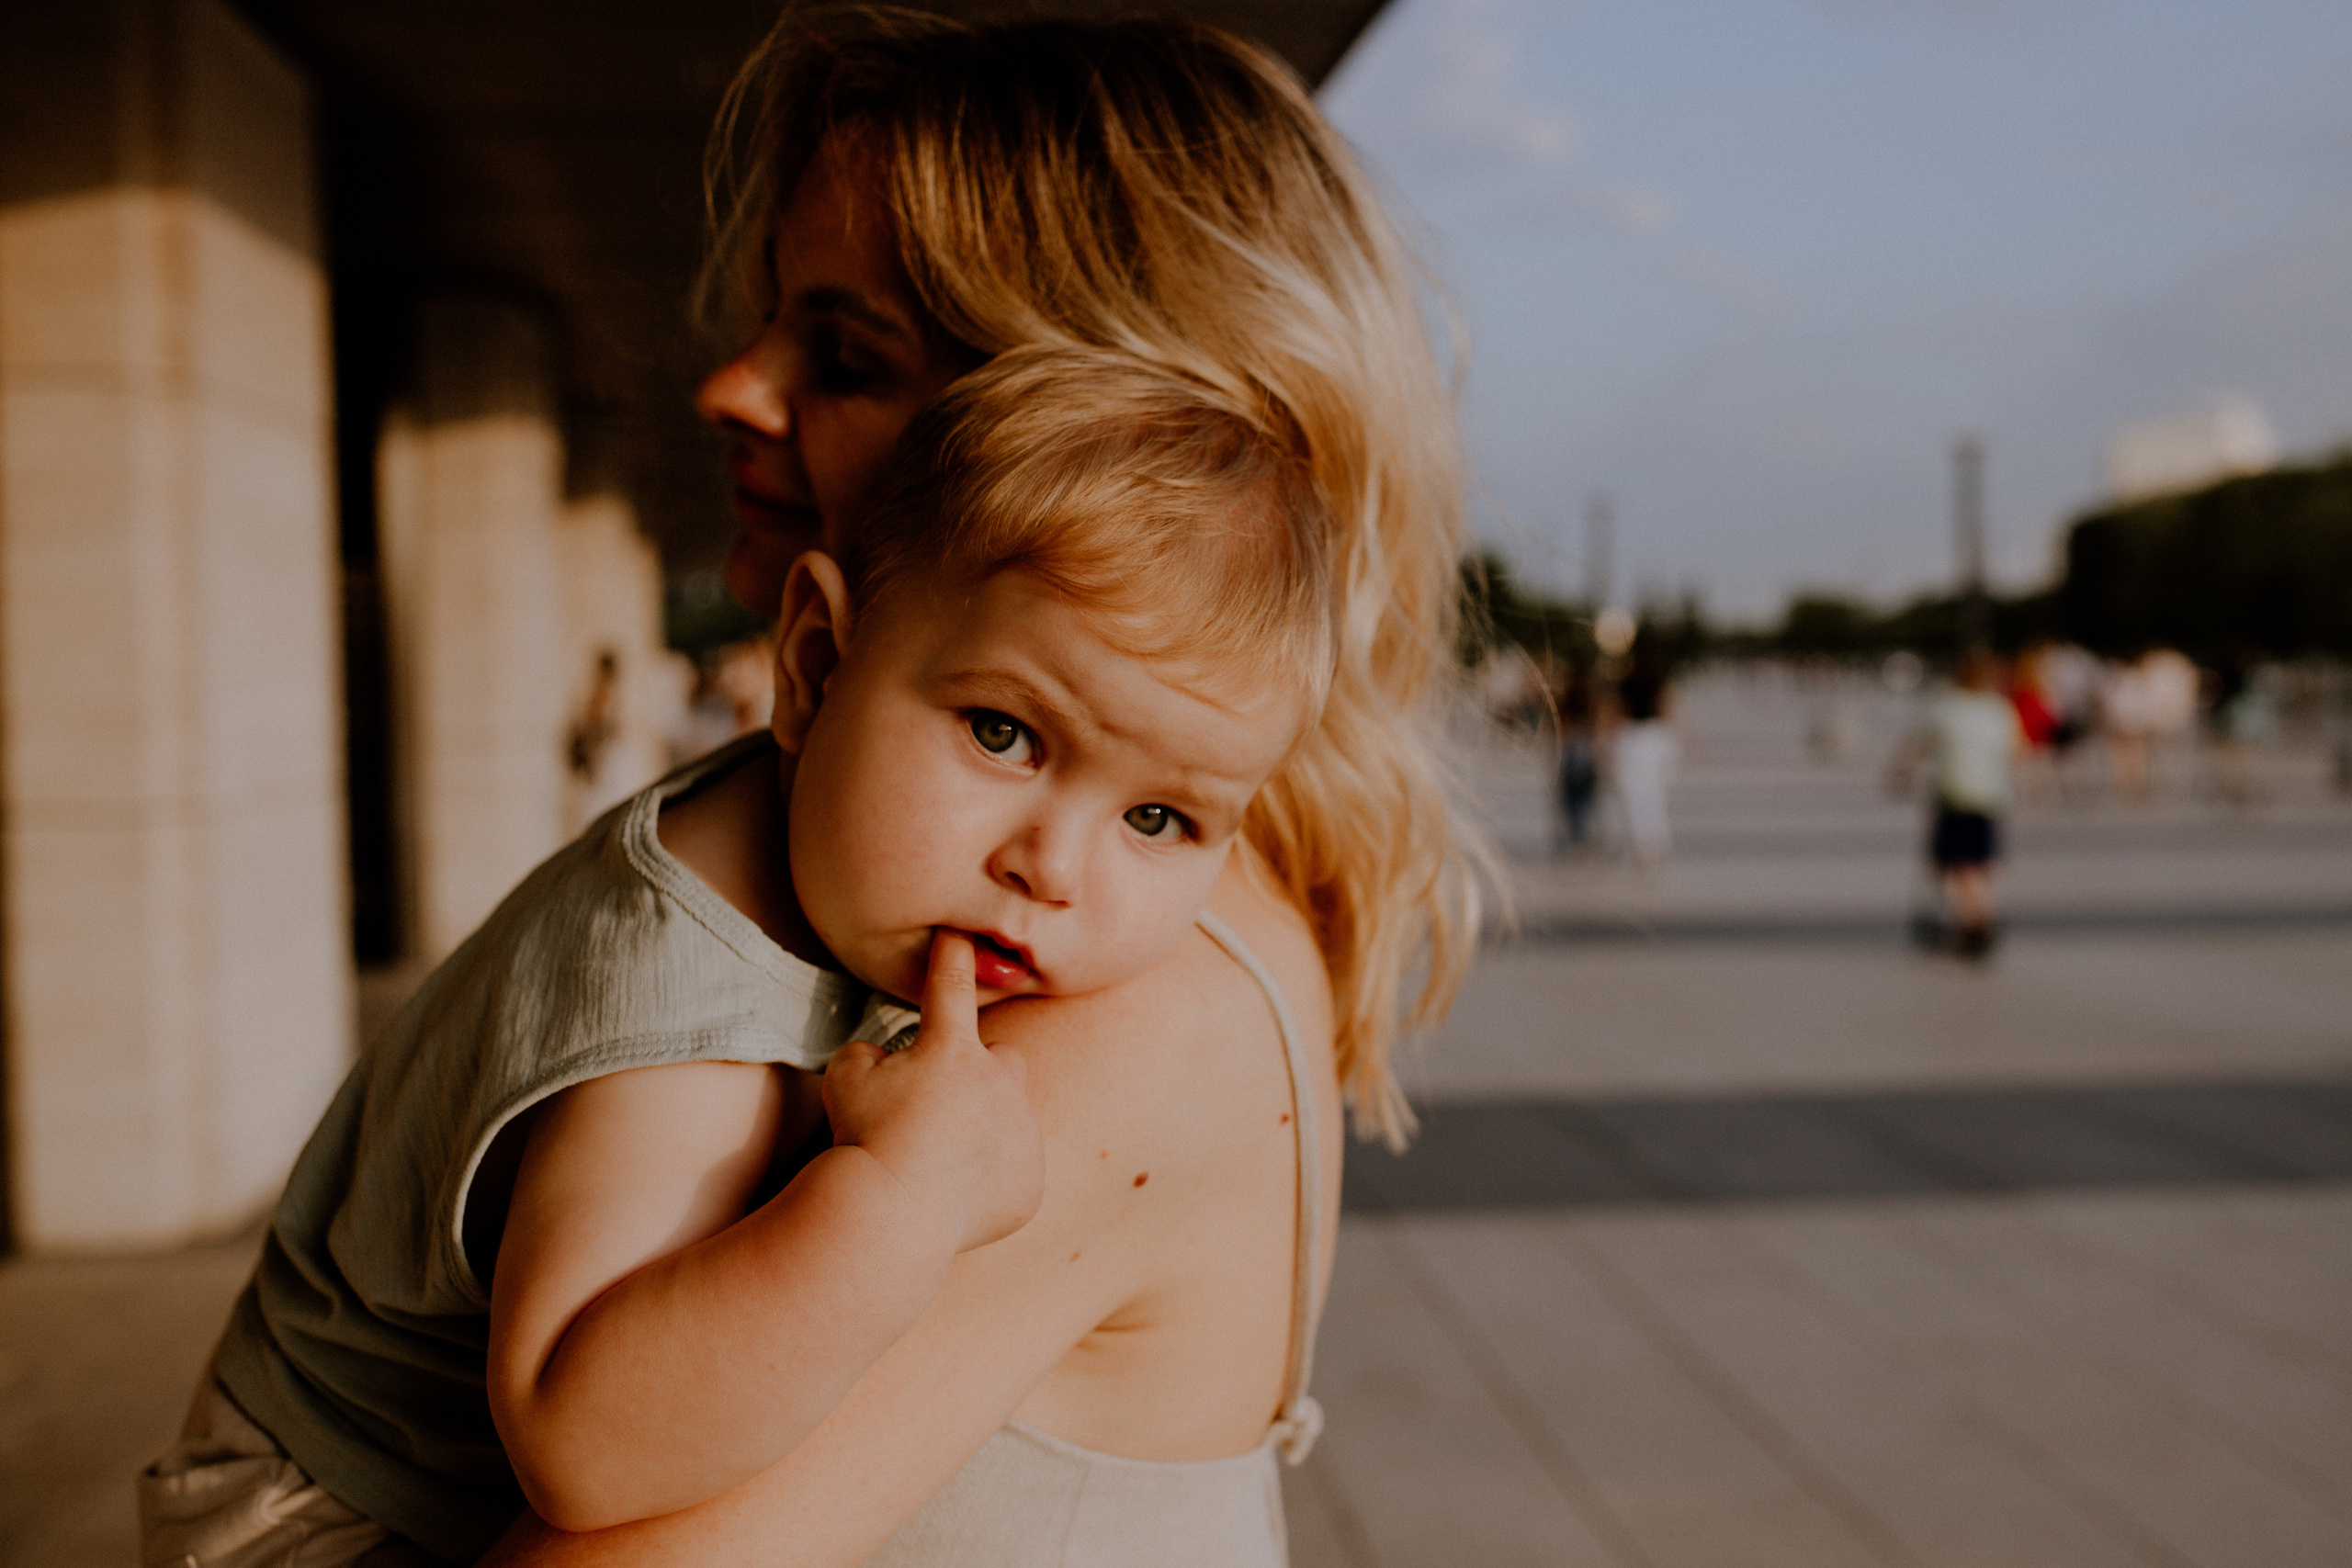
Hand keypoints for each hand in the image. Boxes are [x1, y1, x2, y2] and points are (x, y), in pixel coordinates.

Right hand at [821, 932, 1044, 1252]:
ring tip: (940, 1162)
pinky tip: (954, 1197)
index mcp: (954, 1052)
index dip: (952, 957)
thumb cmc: (862, 1139)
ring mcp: (1022, 1136)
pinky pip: (1014, 1171)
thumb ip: (870, 1057)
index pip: (951, 988)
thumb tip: (885, 1065)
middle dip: (980, 1073)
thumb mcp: (845, 1079)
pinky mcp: (1031, 1184)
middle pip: (1003, 1059)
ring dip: (985, 1129)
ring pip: (1010, 1119)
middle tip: (941, 1107)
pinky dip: (991, 1180)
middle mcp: (1001, 1085)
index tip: (959, 933)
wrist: (890, 1217)